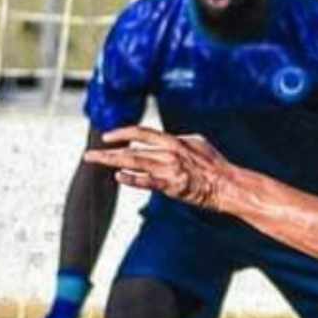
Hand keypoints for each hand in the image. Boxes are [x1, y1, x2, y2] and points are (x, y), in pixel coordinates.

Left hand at [84, 126, 230, 209]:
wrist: (228, 184)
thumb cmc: (214, 166)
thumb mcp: (197, 144)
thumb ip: (178, 141)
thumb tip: (165, 140)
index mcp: (174, 140)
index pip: (141, 132)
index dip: (122, 132)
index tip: (107, 136)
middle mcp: (169, 152)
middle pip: (132, 148)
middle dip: (108, 151)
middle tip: (89, 155)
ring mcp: (169, 168)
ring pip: (135, 162)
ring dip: (112, 161)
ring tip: (96, 161)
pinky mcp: (172, 185)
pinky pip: (148, 181)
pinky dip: (133, 178)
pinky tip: (119, 176)